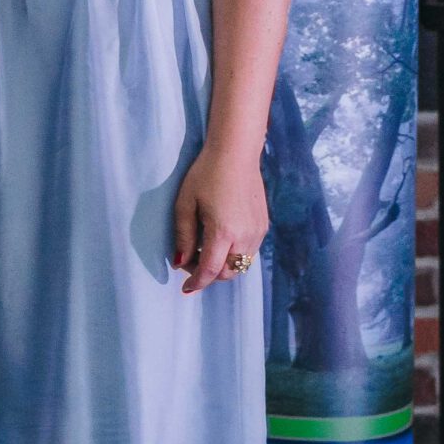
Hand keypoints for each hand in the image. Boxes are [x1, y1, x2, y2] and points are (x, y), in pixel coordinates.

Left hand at [171, 143, 267, 293]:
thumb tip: (179, 262)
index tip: (185, 289)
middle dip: (209, 274)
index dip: (197, 282)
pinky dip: (233, 254)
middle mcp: (246, 236)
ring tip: (202, 249)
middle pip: (228, 272)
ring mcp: (258, 232)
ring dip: (222, 265)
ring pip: (241, 264)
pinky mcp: (264, 225)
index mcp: (224, 232)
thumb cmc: (205, 175)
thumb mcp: (185, 204)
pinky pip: (249, 251)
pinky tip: (219, 239)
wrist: (236, 154)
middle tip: (190, 261)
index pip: (211, 270)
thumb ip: (183, 236)